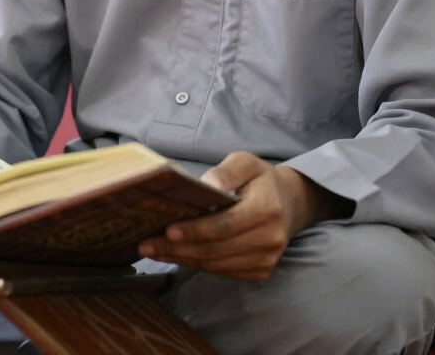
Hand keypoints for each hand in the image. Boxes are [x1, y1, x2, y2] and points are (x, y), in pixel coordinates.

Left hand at [137, 152, 350, 281]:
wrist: (288, 203)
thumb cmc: (260, 179)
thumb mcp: (245, 162)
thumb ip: (226, 171)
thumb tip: (207, 186)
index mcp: (266, 209)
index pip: (224, 226)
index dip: (195, 231)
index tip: (167, 231)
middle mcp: (269, 240)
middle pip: (216, 250)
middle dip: (178, 249)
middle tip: (146, 244)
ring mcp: (266, 260)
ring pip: (216, 265)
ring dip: (182, 259)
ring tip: (153, 250)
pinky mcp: (260, 271)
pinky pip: (222, 272)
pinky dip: (197, 265)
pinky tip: (177, 255)